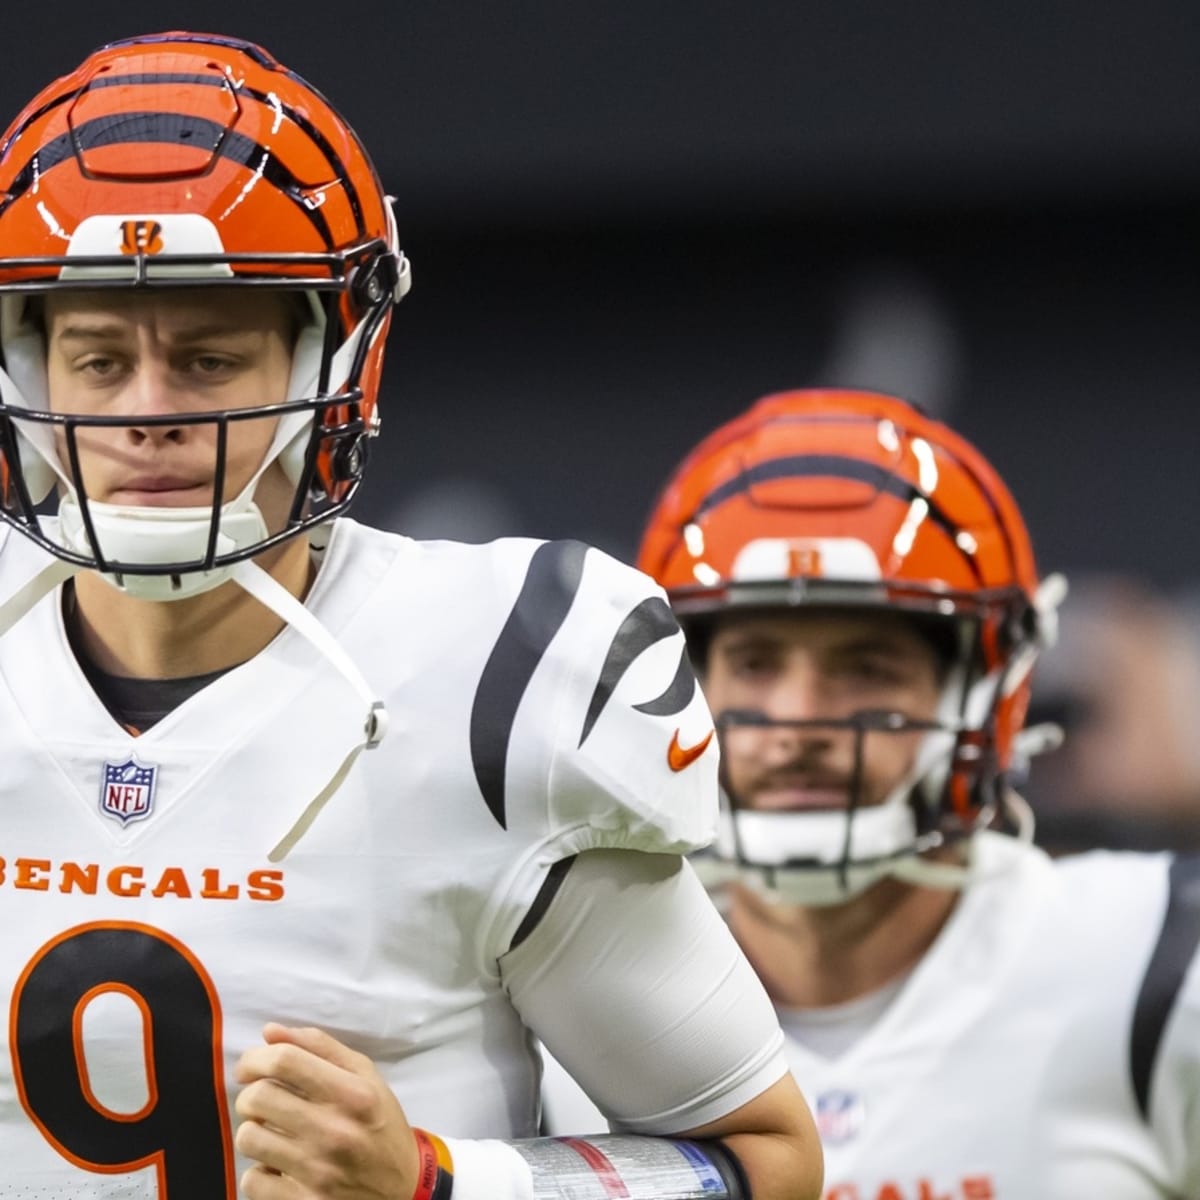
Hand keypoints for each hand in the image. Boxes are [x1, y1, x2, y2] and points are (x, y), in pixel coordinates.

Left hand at [234, 1022, 418, 1198]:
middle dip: (250, 1094)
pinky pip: (252, 1181)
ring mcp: (318, 1172)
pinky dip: (259, 1172)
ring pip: (249, 1138)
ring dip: (253, 1131)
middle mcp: (335, 1131)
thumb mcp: (364, 1075)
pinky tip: (278, 1166)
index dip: (256, 1058)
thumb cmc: (380, 1122)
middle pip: (258, 1098)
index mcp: (353, 1093)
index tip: (251, 1067)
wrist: (402, 1186)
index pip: (285, 1062)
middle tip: (261, 1100)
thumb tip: (270, 1032)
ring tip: (271, 1132)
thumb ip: (320, 1048)